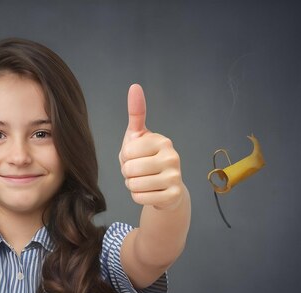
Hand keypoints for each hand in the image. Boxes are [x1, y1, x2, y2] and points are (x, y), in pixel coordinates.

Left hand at [119, 84, 182, 210]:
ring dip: (132, 186)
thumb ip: (136, 113)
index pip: (126, 152)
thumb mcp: (138, 136)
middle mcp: (172, 156)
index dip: (125, 158)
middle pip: (129, 169)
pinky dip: (139, 197)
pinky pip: (140, 197)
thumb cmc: (146, 159)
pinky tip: (150, 192)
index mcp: (162, 141)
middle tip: (139, 172)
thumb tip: (134, 86)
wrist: (165, 189)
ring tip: (144, 181)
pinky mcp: (173, 195)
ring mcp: (175, 177)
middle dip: (128, 173)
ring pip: (133, 185)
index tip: (137, 157)